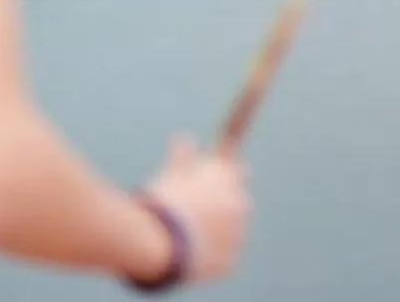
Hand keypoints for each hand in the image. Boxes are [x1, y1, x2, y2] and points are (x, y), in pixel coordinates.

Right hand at [141, 136, 250, 283]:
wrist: (159, 241)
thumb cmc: (162, 202)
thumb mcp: (170, 174)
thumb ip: (182, 156)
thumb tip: (183, 137)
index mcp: (228, 177)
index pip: (239, 172)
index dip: (225, 178)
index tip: (213, 184)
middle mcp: (240, 203)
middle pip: (239, 202)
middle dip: (223, 206)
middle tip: (199, 213)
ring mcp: (237, 235)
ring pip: (232, 231)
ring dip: (219, 231)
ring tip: (188, 236)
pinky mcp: (229, 262)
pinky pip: (224, 256)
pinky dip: (212, 255)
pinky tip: (191, 255)